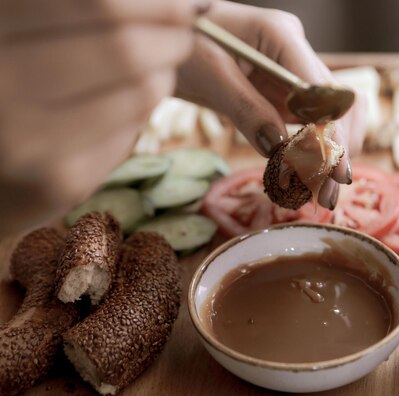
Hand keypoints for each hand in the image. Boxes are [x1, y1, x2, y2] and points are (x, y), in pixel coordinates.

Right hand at [0, 0, 193, 232]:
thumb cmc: (18, 79)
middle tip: (180, 34)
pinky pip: (133, 132)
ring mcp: (26, 137)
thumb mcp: (29, 29)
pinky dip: (140, 113)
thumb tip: (184, 3)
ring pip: (142, 91)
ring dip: (162, 75)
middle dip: (172, 38)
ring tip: (151, 69)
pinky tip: (121, 109)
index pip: (101, 4)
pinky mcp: (59, 180)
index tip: (185, 5)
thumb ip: (88, 12)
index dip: (159, 5)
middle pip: (126, 48)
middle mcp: (0, 79)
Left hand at [176, 1, 366, 208]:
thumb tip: (277, 150)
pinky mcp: (285, 91)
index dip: (331, 133)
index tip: (332, 171)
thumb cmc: (183, 43)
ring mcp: (294, 72)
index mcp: (281, 35)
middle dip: (335, 151)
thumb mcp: (209, 74)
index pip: (321, 90)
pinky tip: (309, 175)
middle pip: (335, 105)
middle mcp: (296, 52)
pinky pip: (310, 121)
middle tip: (327, 195)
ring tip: (322, 191)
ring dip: (332, 152)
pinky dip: (314, 148)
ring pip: (331, 115)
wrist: (170, 36)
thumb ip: (246, 109)